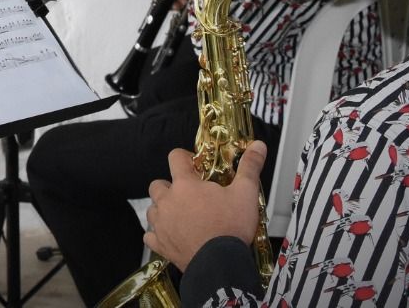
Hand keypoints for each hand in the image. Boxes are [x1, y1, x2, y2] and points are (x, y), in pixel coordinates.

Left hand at [144, 141, 266, 270]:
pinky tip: (171, 236)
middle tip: (190, 195)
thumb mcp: (246, 193)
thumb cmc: (231, 226)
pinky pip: (150, 236)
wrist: (220, 264)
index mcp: (184, 185)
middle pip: (158, 185)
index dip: (184, 158)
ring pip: (153, 209)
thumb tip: (258, 145)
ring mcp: (161, 224)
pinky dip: (158, 235)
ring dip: (163, 210)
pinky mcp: (160, 244)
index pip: (174, 157)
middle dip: (170, 187)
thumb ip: (250, 167)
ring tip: (182, 216)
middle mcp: (167, 201)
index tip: (196, 166)